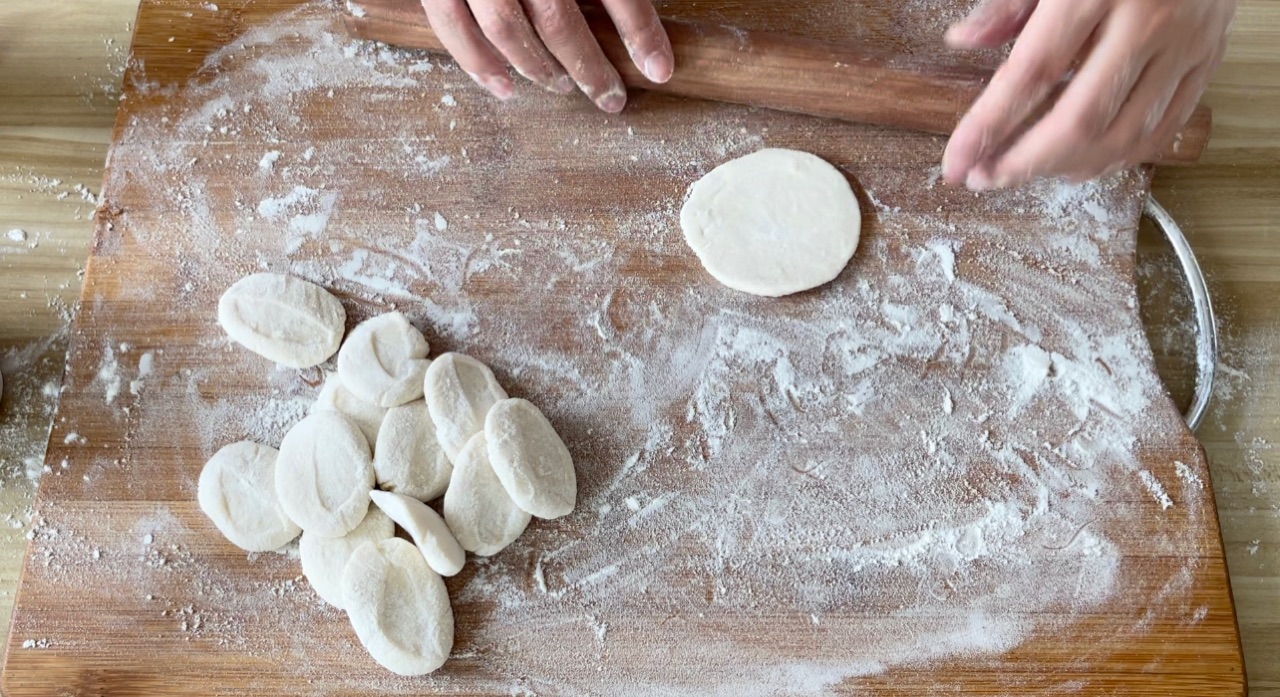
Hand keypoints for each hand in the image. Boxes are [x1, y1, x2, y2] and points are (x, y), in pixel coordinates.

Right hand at [419, 0, 673, 112]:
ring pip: (505, 27)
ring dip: (537, 68)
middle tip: (609, 96)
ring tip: (559, 85)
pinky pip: (451, 22)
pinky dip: (477, 61)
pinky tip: (503, 85)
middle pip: (557, 16)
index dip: (639, 29)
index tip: (658, 69)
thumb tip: (641, 25)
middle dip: (588, 65)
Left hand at [941, 0, 1235, 189]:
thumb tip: (963, 39)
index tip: (955, 163)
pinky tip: (1080, 164)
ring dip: (1066, 168)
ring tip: (1026, 171)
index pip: (1032, 72)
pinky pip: (1163, 129)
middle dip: (1024, 163)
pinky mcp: (1208, 60)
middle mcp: (1147, 21)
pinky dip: (1117, 158)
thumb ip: (1010, 2)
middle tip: (984, 177)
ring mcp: (1185, 44)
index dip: (988, 126)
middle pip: (1080, 120)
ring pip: (1123, 135)